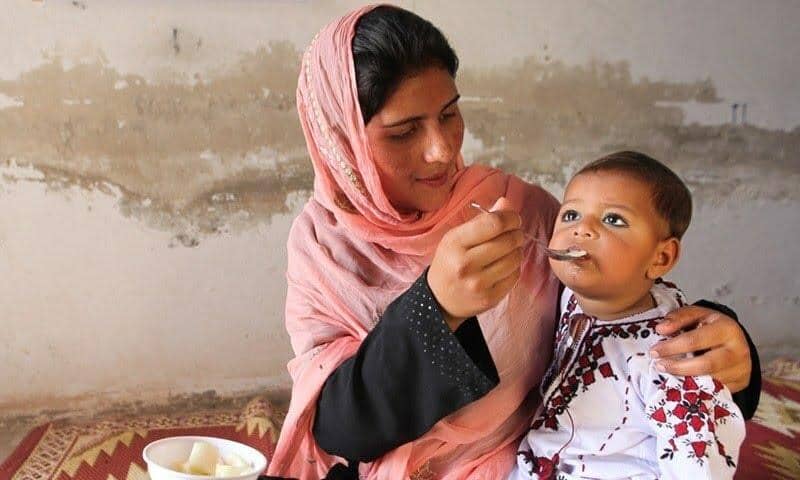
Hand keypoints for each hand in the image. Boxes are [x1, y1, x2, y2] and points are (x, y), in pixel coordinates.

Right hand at [427, 197, 524, 330]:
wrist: (439, 299)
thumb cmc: (450, 262)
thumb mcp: (458, 237)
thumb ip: (483, 220)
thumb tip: (507, 203)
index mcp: (455, 243)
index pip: (493, 224)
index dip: (510, 217)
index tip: (513, 218)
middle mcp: (465, 264)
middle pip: (508, 241)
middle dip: (517, 234)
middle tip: (514, 234)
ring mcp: (478, 283)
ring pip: (515, 259)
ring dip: (517, 251)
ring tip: (508, 251)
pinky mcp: (489, 298)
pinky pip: (515, 276)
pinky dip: (514, 268)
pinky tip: (504, 266)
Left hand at [650, 305, 751, 392]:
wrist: (735, 339)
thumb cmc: (712, 326)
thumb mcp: (696, 314)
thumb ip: (678, 318)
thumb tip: (661, 329)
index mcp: (727, 329)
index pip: (694, 341)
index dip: (671, 347)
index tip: (654, 351)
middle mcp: (738, 351)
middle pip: (704, 365)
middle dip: (677, 367)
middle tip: (659, 365)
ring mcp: (741, 369)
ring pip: (710, 381)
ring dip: (685, 379)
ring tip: (669, 373)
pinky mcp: (740, 383)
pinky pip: (715, 390)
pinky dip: (697, 388)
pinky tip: (683, 383)